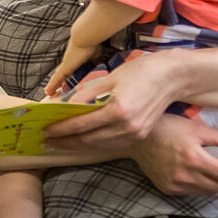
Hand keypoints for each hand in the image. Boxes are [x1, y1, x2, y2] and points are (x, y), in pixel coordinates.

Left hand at [43, 51, 184, 148]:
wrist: (172, 78)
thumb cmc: (140, 72)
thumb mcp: (110, 77)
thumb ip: (87, 93)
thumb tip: (64, 104)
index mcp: (118, 109)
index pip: (82, 124)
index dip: (62, 129)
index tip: (46, 130)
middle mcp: (127, 125)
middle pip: (89, 139)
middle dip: (65, 141)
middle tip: (46, 140)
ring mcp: (135, 133)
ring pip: (99, 145)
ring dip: (77, 145)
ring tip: (59, 143)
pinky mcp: (140, 136)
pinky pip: (111, 144)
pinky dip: (94, 144)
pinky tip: (82, 141)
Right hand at [125, 114, 217, 195]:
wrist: (136, 138)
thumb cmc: (167, 127)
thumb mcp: (198, 129)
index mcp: (194, 159)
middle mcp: (185, 176)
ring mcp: (176, 186)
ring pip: (211, 192)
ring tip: (212, 162)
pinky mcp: (169, 190)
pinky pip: (195, 192)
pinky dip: (203, 183)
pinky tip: (197, 168)